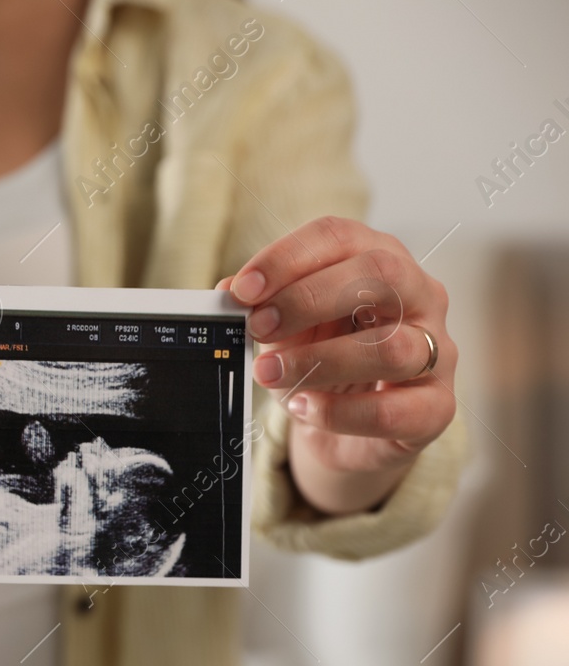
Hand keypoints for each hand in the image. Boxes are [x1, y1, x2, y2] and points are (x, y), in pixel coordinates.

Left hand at [221, 216, 458, 515]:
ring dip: (318, 361)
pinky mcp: (436, 407)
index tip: (242, 288)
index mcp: (380, 261)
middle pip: (380, 274)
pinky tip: (304, 408)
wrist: (356, 427)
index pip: (340, 237)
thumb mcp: (290, 327)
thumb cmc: (325, 360)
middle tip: (258, 326)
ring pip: (390, 347)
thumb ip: (264, 307)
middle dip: (308, 298)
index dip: (287, 258)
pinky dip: (340, 412)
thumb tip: (228, 293)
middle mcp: (419, 297)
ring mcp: (437, 351)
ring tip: (270, 373)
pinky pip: (395, 410)